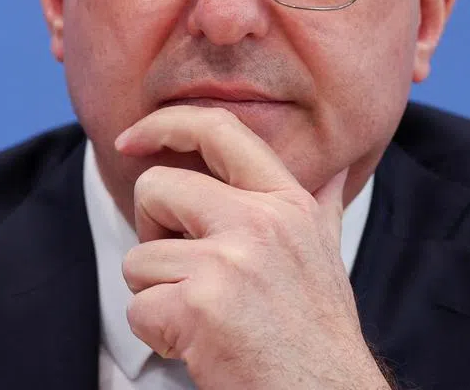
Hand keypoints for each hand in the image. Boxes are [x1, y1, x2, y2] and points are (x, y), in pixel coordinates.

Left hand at [115, 105, 390, 389]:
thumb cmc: (317, 335)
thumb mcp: (325, 254)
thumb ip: (321, 204)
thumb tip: (339, 167)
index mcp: (287, 202)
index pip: (216, 128)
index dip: (163, 125)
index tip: (130, 139)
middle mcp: (260, 222)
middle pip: (155, 187)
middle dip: (151, 232)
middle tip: (185, 272)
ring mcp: (229, 262)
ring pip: (138, 257)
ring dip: (156, 295)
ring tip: (203, 318)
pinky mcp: (199, 306)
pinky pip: (138, 308)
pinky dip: (156, 334)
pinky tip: (197, 346)